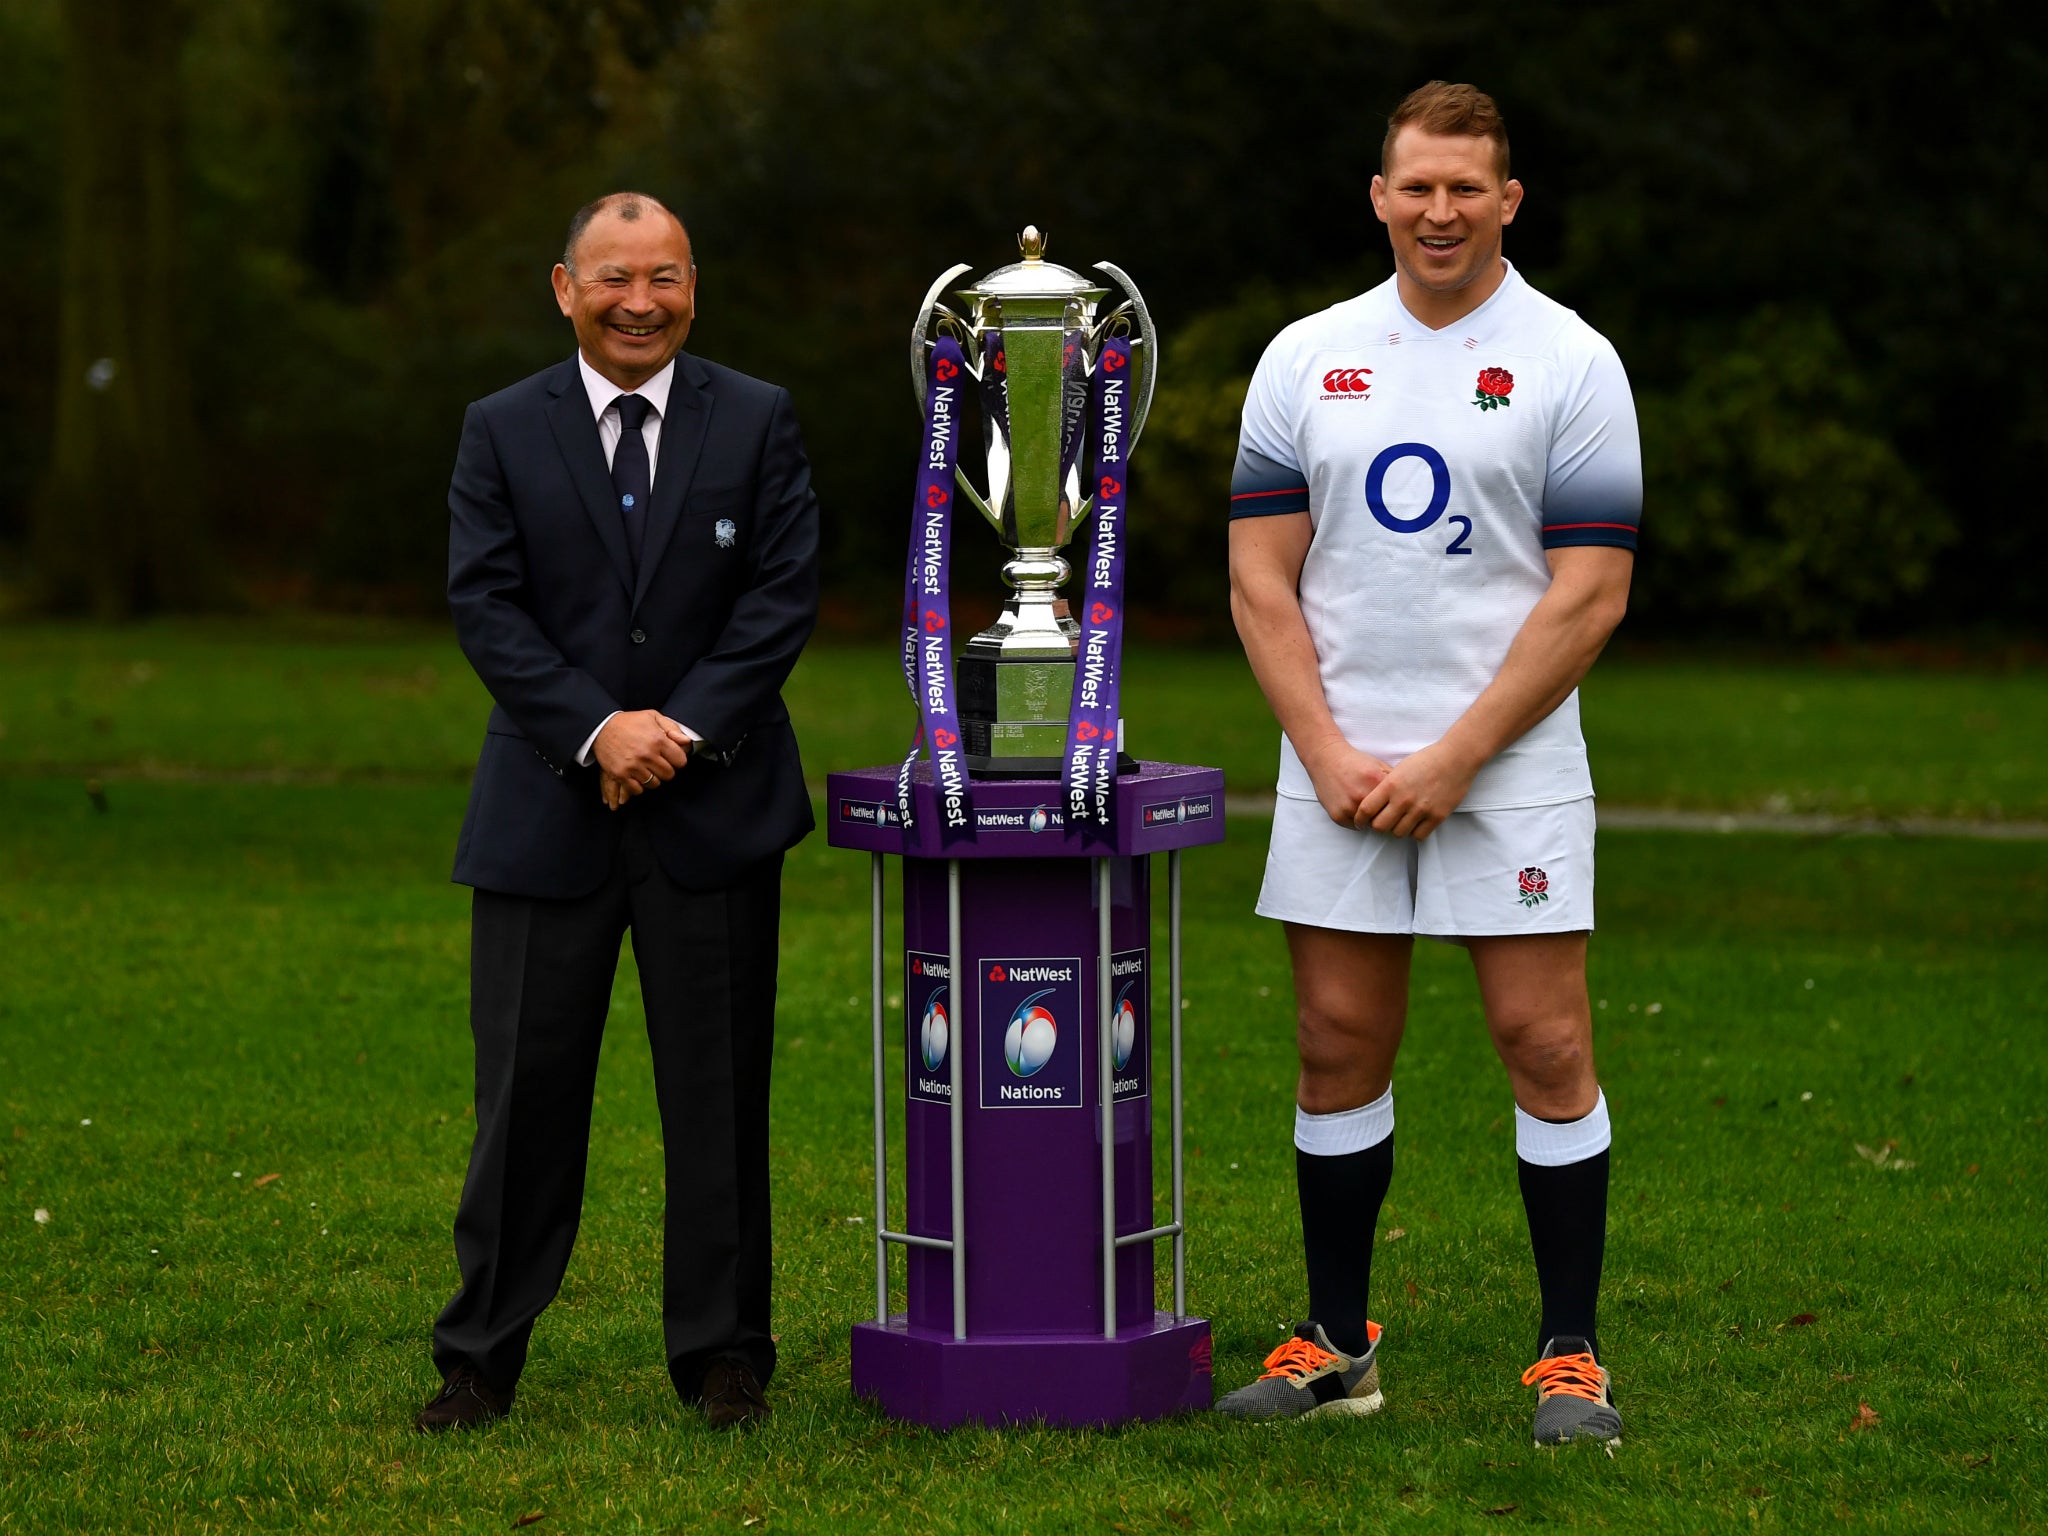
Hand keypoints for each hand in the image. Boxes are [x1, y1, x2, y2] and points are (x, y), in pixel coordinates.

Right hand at [593, 709, 690, 802]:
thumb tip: (687, 742)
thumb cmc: (629, 722)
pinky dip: (639, 786)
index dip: (678, 760)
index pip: (680, 761)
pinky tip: (637, 776)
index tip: (671, 758)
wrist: (601, 727)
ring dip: (653, 778)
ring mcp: (633, 766)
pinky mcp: (621, 774)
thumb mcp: (652, 716)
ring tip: (647, 769)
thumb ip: (672, 728)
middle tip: (658, 764)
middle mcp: (647, 755)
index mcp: (658, 740)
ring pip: (654, 784)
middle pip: (669, 775)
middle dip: (666, 770)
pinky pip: (637, 790)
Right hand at [1299, 740, 1393, 828]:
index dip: (1396, 807)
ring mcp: (1349, 807)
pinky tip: (1354, 807)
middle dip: (1383, 815)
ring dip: (1369, 819)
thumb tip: (1409, 795)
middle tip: (1381, 810)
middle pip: (1383, 818)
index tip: (1395, 807)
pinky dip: (1356, 820)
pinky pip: (1353, 826)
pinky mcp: (1338, 816)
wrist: (1327, 759)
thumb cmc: (1354, 762)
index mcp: (1376, 782)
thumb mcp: (1379, 765)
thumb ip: (1394, 780)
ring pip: (1368, 824)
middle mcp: (1362, 796)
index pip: (1396, 806)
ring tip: (1366, 807)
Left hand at [1353, 739, 1480, 840]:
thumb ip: (1386, 787)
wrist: (1456, 758)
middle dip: (1378, 826)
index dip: (1360, 819)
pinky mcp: (1437, 816)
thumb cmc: (1427, 760)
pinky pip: (1419, 835)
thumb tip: (1375, 803)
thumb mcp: (1399, 769)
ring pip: (1399, 833)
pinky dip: (1415, 832)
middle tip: (1383, 822)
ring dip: (1397, 829)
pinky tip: (1416, 823)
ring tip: (1401, 821)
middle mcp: (1404, 799)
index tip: (1360, 822)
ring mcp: (1421, 809)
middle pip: (1380, 826)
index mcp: (1391, 785)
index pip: (1366, 810)